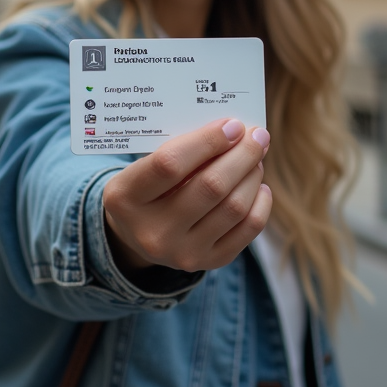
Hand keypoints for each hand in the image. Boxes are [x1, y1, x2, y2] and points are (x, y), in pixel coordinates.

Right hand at [103, 118, 271, 274]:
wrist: (137, 235)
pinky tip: (258, 186)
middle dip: (242, 155)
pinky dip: (260, 202)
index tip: (233, 125)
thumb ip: (181, 150)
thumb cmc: (146, 187)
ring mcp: (181, 252)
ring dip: (252, 175)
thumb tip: (235, 132)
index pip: (170, 164)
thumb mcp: (144, 166)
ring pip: (234, 207)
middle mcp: (152, 232)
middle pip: (210, 186)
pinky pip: (248, 229)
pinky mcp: (208, 262)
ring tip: (255, 158)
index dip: (207, 141)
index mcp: (126, 198)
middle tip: (257, 135)